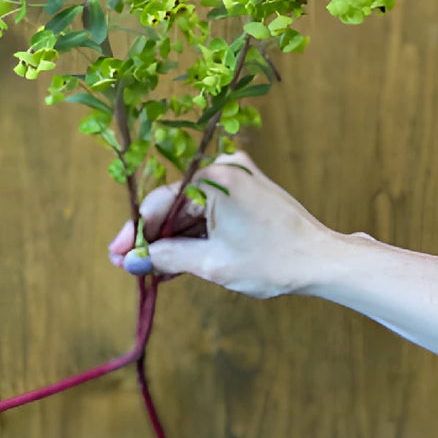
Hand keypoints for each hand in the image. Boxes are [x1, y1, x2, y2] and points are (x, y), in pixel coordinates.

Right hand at [108, 151, 326, 297]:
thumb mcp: (213, 263)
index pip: (160, 203)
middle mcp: (224, 168)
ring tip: (149, 270)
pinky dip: (194, 234)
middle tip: (128, 265)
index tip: (116, 255)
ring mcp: (236, 177)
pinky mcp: (245, 189)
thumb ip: (168, 257)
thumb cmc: (273, 261)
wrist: (321, 260)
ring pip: (190, 210)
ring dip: (171, 240)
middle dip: (152, 238)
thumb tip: (133, 260)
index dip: (134, 232)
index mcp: (214, 178)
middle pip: (173, 205)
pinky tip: (174, 260)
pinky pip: (208, 211)